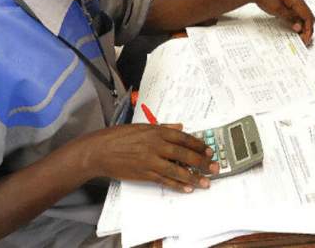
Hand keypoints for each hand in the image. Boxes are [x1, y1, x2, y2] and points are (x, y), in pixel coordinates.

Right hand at [77, 123, 217, 192]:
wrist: (100, 150)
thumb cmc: (119, 136)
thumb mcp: (142, 127)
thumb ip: (163, 127)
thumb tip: (180, 127)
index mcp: (157, 131)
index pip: (184, 138)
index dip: (199, 145)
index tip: (209, 150)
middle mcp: (156, 145)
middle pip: (184, 154)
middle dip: (201, 162)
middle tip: (214, 167)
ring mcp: (151, 160)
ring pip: (177, 170)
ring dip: (193, 177)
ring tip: (205, 182)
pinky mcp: (144, 173)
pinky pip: (164, 180)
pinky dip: (177, 185)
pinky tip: (187, 188)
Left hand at [242, 0, 314, 43]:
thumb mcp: (277, 9)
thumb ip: (289, 18)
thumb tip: (299, 27)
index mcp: (297, 1)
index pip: (308, 17)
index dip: (308, 30)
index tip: (305, 39)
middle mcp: (298, 1)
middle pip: (308, 17)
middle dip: (307, 29)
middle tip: (302, 39)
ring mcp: (294, 2)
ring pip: (304, 16)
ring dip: (303, 26)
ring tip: (298, 36)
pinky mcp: (290, 5)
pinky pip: (297, 14)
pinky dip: (297, 22)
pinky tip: (293, 28)